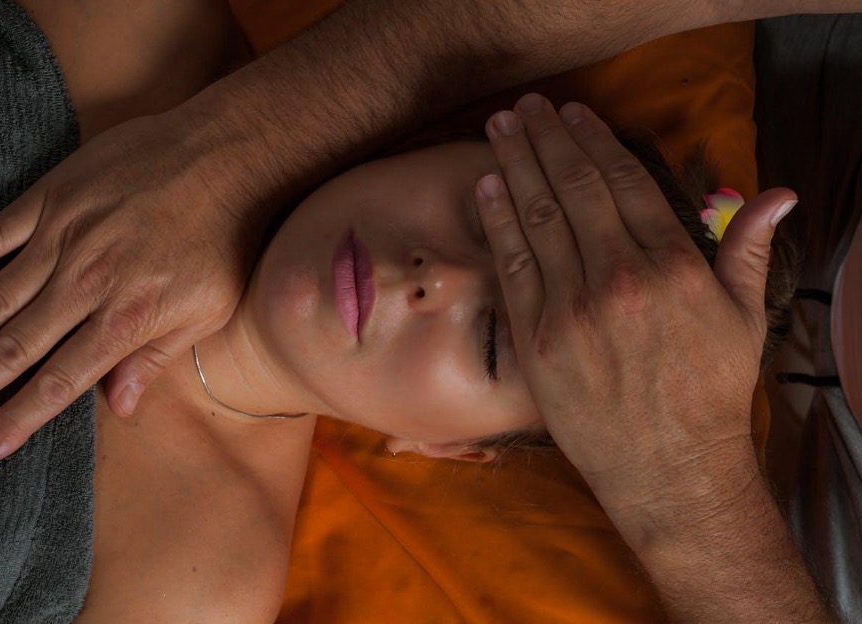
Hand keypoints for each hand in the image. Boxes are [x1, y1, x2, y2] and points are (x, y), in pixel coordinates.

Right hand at [0, 108, 267, 463]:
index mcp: (126, 318)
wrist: (224, 157)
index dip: (17, 419)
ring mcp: (64, 237)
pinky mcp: (53, 197)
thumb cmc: (224, 240)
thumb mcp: (208, 311)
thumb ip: (156, 358)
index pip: (59, 381)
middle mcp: (86, 284)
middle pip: (14, 349)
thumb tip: (121, 408)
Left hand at [474, 95, 794, 521]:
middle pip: (574, 189)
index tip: (574, 114)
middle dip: (547, 139)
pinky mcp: (538, 339)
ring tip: (500, 129)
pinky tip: (489, 188)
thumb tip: (778, 196)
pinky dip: (498, 223)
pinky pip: (514, 267)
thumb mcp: (744, 319)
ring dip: (515, 166)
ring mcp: (572, 309)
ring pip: (538, 219)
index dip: (594, 140)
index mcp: (672, 266)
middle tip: (526, 107)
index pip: (625, 183)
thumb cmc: (709, 392)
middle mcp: (619, 279)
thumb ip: (747, 251)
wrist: (669, 468)